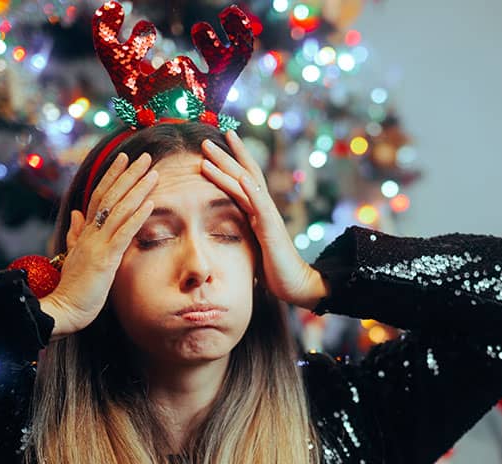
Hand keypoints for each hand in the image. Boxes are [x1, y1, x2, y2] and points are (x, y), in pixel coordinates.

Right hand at [41, 152, 158, 337]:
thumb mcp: (74, 257)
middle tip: (144, 156)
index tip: (124, 160)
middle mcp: (90, 233)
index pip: (99, 197)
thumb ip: (75, 234)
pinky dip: (137, 216)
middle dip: (128, 175)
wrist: (62, 311)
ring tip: (152, 172)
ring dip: (137, 189)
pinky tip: (151, 202)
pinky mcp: (105, 259)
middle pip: (110, 196)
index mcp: (84, 233)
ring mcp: (97, 245)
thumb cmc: (72, 289)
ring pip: (119, 209)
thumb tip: (77, 214)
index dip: (112, 177)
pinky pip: (124, 233)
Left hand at [199, 130, 328, 309]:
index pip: (244, 180)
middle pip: (244, 174)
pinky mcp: (272, 230)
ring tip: (210, 152)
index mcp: (258, 211)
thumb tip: (218, 234)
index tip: (216, 143)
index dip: (231, 161)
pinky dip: (251, 189)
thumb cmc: (272, 269)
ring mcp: (269, 217)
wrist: (295, 284)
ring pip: (247, 185)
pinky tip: (242, 176)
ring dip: (229, 166)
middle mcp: (264, 209)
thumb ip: (240, 233)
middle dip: (225, 156)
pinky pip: (261, 206)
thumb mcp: (251, 246)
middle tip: (206, 140)